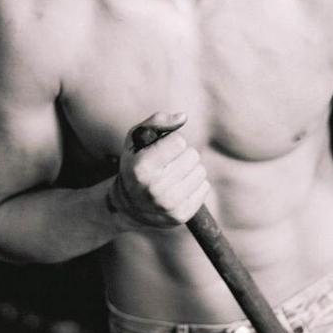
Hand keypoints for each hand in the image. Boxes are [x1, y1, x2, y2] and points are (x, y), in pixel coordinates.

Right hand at [108, 112, 209, 227]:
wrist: (128, 205)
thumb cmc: (135, 164)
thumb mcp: (136, 139)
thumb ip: (157, 121)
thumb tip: (183, 117)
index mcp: (141, 168)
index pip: (179, 142)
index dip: (172, 142)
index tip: (161, 150)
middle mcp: (154, 188)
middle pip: (192, 156)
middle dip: (182, 155)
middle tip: (168, 164)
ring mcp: (169, 205)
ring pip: (201, 171)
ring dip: (190, 170)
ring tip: (174, 175)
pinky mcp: (181, 216)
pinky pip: (204, 187)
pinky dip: (195, 184)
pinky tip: (180, 187)